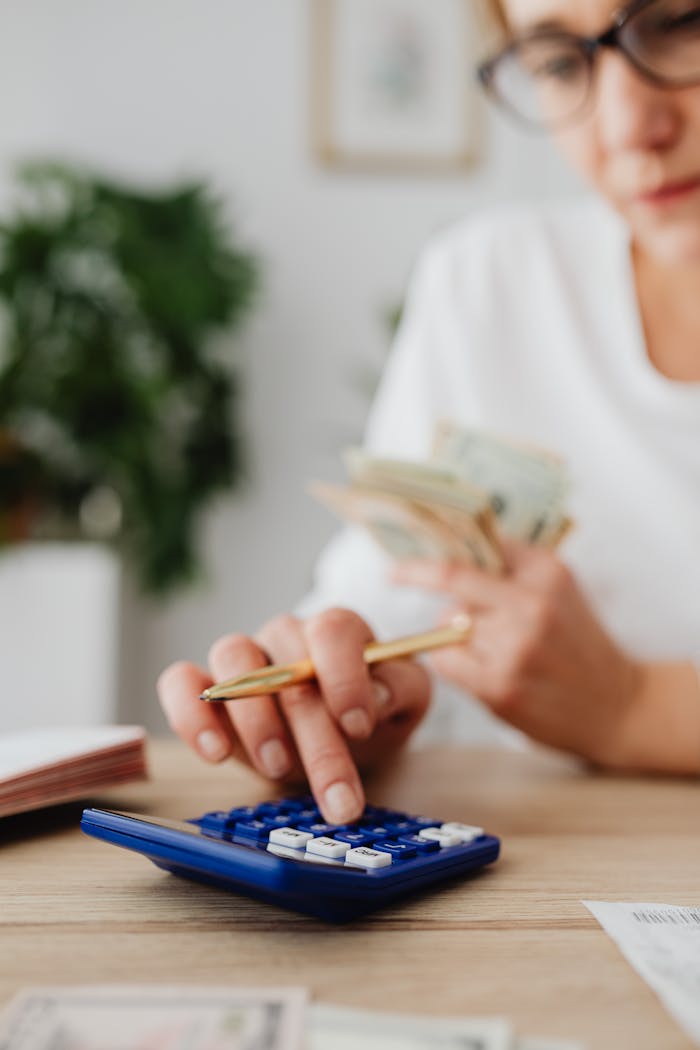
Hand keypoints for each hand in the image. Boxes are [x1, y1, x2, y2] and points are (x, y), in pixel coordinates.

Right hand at [157, 608, 429, 823]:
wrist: (342, 739)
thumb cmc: (372, 713)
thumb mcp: (405, 702)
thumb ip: (401, 689)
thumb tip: (378, 695)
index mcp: (336, 631)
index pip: (332, 629)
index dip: (344, 676)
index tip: (359, 727)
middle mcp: (286, 634)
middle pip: (287, 663)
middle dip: (315, 736)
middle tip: (338, 797)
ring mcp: (243, 658)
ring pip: (232, 660)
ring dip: (256, 719)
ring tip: (279, 768)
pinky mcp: (206, 689)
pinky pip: (181, 682)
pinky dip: (190, 713)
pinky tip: (215, 753)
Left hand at [392, 543, 642, 767]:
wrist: (619, 706)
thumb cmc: (577, 644)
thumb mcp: (559, 589)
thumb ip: (511, 566)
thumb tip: (448, 544)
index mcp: (547, 572)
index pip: (475, 545)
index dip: (435, 545)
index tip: (401, 552)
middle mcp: (532, 603)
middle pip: (451, 581)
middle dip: (419, 579)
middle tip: (399, 578)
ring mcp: (516, 646)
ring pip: (447, 624)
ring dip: (455, 634)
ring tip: (492, 651)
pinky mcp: (501, 686)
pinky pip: (445, 660)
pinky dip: (451, 662)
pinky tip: (479, 670)